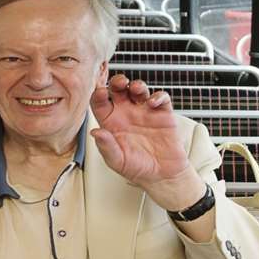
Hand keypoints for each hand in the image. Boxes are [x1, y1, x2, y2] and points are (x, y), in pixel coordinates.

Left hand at [89, 75, 203, 204]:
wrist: (163, 176)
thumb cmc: (137, 169)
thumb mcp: (117, 162)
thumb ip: (106, 147)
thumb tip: (95, 133)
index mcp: (111, 123)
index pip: (100, 103)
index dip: (98, 95)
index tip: (100, 93)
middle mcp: (126, 114)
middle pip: (118, 90)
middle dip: (118, 82)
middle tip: (119, 83)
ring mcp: (144, 112)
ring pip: (139, 89)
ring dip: (137, 85)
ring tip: (136, 89)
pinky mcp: (162, 114)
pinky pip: (161, 98)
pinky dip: (158, 97)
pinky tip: (153, 103)